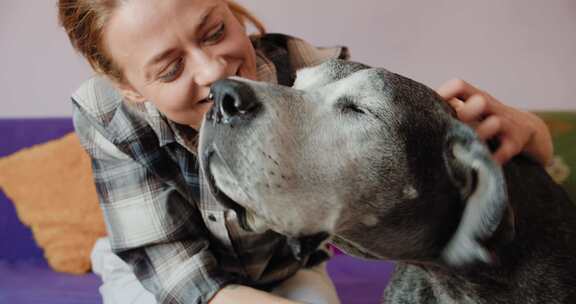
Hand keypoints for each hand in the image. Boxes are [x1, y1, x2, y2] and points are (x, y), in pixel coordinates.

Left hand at [436, 78, 552, 165]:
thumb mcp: (471, 110)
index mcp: (476, 98)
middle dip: (465, 112)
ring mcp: (506, 124)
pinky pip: (506, 149)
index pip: (459, 85)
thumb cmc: (487, 120)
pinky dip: (494, 157)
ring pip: (495, 122)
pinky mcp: (516, 142)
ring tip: (465, 147)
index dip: (444, 93)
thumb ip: (449, 109)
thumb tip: (415, 114)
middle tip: (452, 126)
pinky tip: (482, 164)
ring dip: (479, 135)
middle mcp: (491, 107)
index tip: (431, 109)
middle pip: (480, 100)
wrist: (529, 130)